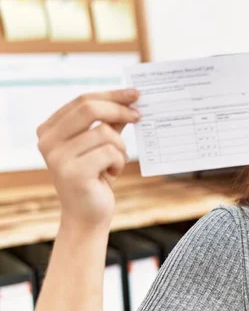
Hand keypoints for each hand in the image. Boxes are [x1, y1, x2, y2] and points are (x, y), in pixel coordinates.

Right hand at [37, 89, 140, 229]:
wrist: (88, 216)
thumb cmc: (96, 177)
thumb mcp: (101, 145)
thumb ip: (110, 121)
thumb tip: (130, 98)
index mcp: (49, 130)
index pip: (82, 100)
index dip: (111, 94)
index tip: (134, 93)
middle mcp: (47, 141)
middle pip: (89, 108)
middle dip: (120, 109)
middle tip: (139, 116)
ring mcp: (57, 157)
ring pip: (104, 132)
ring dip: (120, 148)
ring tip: (115, 163)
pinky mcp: (73, 173)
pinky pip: (110, 153)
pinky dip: (119, 162)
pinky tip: (111, 175)